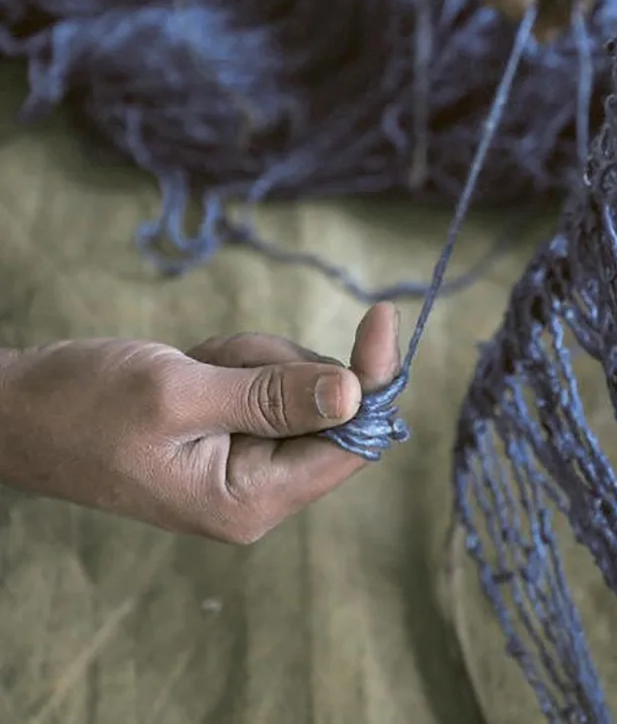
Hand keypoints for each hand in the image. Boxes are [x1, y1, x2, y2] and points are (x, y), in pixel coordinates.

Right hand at [0, 303, 399, 542]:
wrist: (23, 407)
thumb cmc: (84, 406)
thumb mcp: (178, 394)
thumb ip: (271, 396)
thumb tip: (357, 394)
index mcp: (251, 500)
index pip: (348, 443)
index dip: (372, 379)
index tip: (382, 316)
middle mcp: (261, 489)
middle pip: (328, 406)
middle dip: (279, 365)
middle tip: (216, 363)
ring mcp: (252, 457)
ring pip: (299, 382)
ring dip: (252, 358)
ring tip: (193, 368)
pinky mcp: (240, 428)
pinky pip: (269, 375)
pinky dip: (238, 358)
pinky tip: (193, 367)